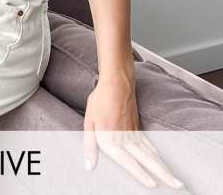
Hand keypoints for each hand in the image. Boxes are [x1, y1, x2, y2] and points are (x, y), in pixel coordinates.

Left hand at [83, 75, 184, 189]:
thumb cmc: (100, 100)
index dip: (140, 174)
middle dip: (162, 174)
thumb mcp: (88, 122)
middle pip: (147, 160)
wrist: (115, 82)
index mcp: (112, 140)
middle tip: (177, 186)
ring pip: (151, 153)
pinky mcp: (137, 125)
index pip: (128, 162)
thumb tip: (89, 166)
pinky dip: (155, 153)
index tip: (152, 185)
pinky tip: (159, 159)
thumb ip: (89, 146)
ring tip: (174, 178)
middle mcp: (125, 138)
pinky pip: (148, 143)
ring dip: (163, 166)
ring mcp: (133, 132)